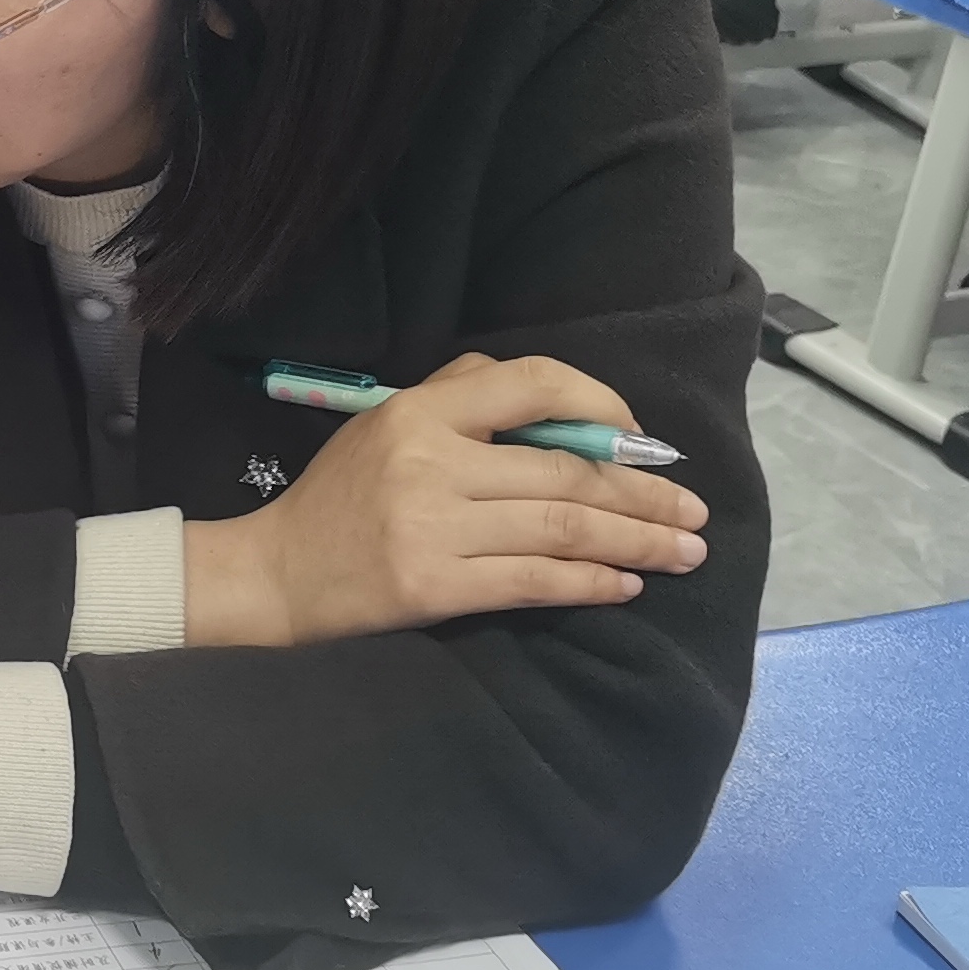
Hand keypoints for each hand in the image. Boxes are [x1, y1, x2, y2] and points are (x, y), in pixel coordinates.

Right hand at [183, 353, 710, 648]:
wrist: (273, 575)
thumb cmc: (338, 500)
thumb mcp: (384, 425)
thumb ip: (462, 398)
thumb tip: (568, 407)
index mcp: (419, 411)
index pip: (533, 383)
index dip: (602, 405)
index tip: (639, 438)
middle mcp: (428, 462)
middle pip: (566, 471)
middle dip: (645, 495)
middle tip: (695, 513)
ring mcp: (429, 526)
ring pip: (563, 527)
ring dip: (637, 542)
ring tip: (683, 552)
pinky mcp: (430, 586)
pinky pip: (534, 581)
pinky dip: (591, 583)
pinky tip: (625, 587)